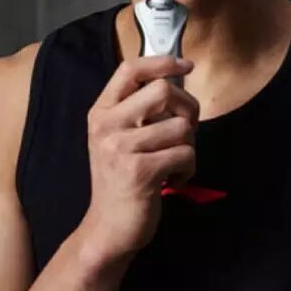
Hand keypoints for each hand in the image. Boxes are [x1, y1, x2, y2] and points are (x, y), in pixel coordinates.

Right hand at [79, 55, 198, 262]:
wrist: (107, 228)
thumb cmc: (122, 179)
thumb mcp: (118, 138)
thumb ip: (138, 110)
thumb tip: (176, 80)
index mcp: (101, 112)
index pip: (130, 69)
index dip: (163, 61)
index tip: (187, 65)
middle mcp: (106, 126)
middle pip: (163, 91)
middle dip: (188, 108)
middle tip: (186, 130)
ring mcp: (121, 148)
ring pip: (181, 126)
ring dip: (189, 146)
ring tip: (174, 163)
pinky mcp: (139, 171)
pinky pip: (185, 154)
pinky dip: (188, 168)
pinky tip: (173, 180)